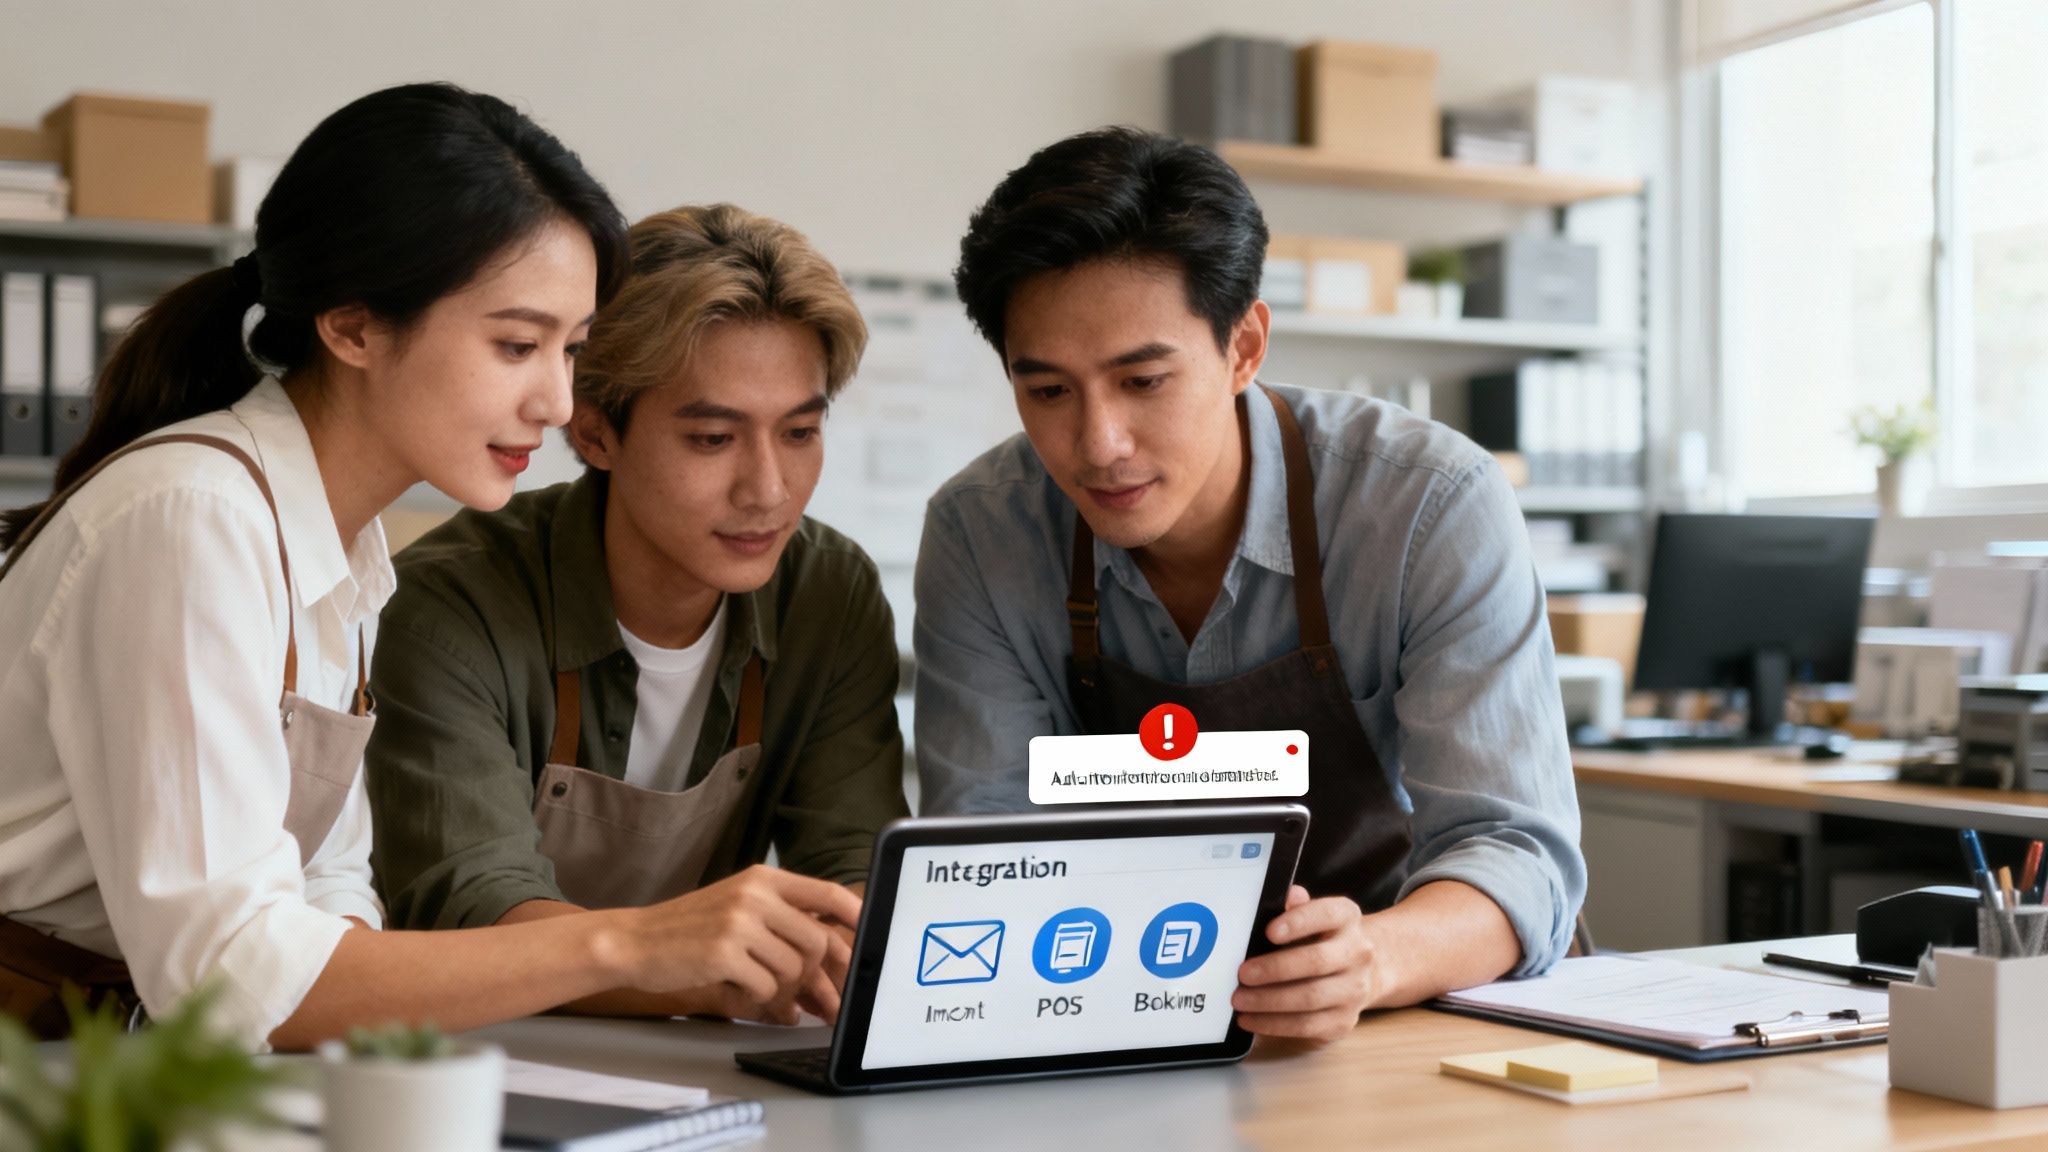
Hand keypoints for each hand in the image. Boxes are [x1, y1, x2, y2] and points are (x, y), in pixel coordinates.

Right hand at [604, 865, 860, 1018]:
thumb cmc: (689, 929)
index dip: (854, 914)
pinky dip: (760, 1000)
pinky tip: (743, 996)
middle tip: (820, 1000)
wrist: (635, 941)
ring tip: (768, 996)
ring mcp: (739, 923)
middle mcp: (754, 895)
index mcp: (763, 879)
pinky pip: (766, 986)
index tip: (868, 934)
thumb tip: (830, 946)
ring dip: (785, 991)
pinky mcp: (724, 953)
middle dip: (820, 976)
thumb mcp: (736, 905)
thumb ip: (779, 915)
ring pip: (792, 967)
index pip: (825, 892)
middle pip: (816, 940)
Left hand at [1231, 885, 1380, 1040]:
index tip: (1268, 931)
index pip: (1325, 915)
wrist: (1363, 972)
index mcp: (1347, 917)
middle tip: (1242, 973)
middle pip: (1316, 961)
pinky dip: (1274, 1024)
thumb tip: (1281, 898)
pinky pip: (1307, 1026)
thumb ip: (1294, 907)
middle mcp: (1358, 953)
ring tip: (1239, 999)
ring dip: (1269, 1000)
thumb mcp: (1312, 916)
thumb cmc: (1322, 939)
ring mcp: (1355, 989)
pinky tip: (1251, 1019)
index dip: (1297, 923)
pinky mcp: (1345, 1020)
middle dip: (1274, 969)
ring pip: (1311, 998)